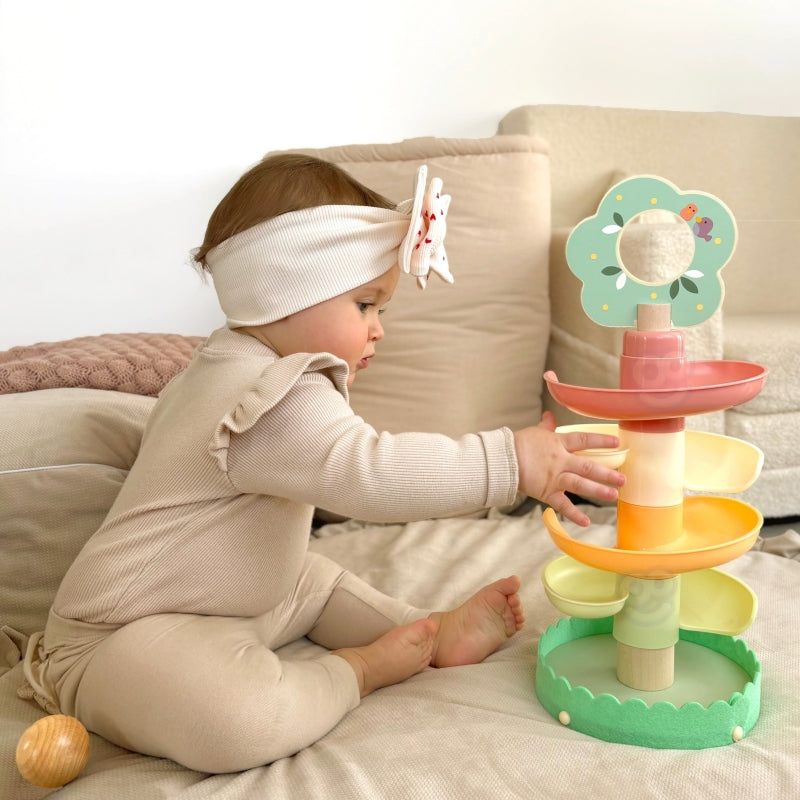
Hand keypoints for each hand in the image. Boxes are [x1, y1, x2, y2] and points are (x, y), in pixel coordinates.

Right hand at [514, 411, 624, 526]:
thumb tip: (550, 416)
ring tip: (613, 496)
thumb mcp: (534, 432)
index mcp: (558, 444)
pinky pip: (563, 505)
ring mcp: (555, 478)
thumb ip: (546, 426)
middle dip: (607, 473)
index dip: (601, 441)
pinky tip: (586, 521)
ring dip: (598, 491)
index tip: (617, 443)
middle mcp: (561, 461)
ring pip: (580, 485)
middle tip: (622, 479)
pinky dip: (574, 514)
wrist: (502, 460)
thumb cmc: (517, 444)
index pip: (584, 440)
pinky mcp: (547, 492)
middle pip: (588, 466)